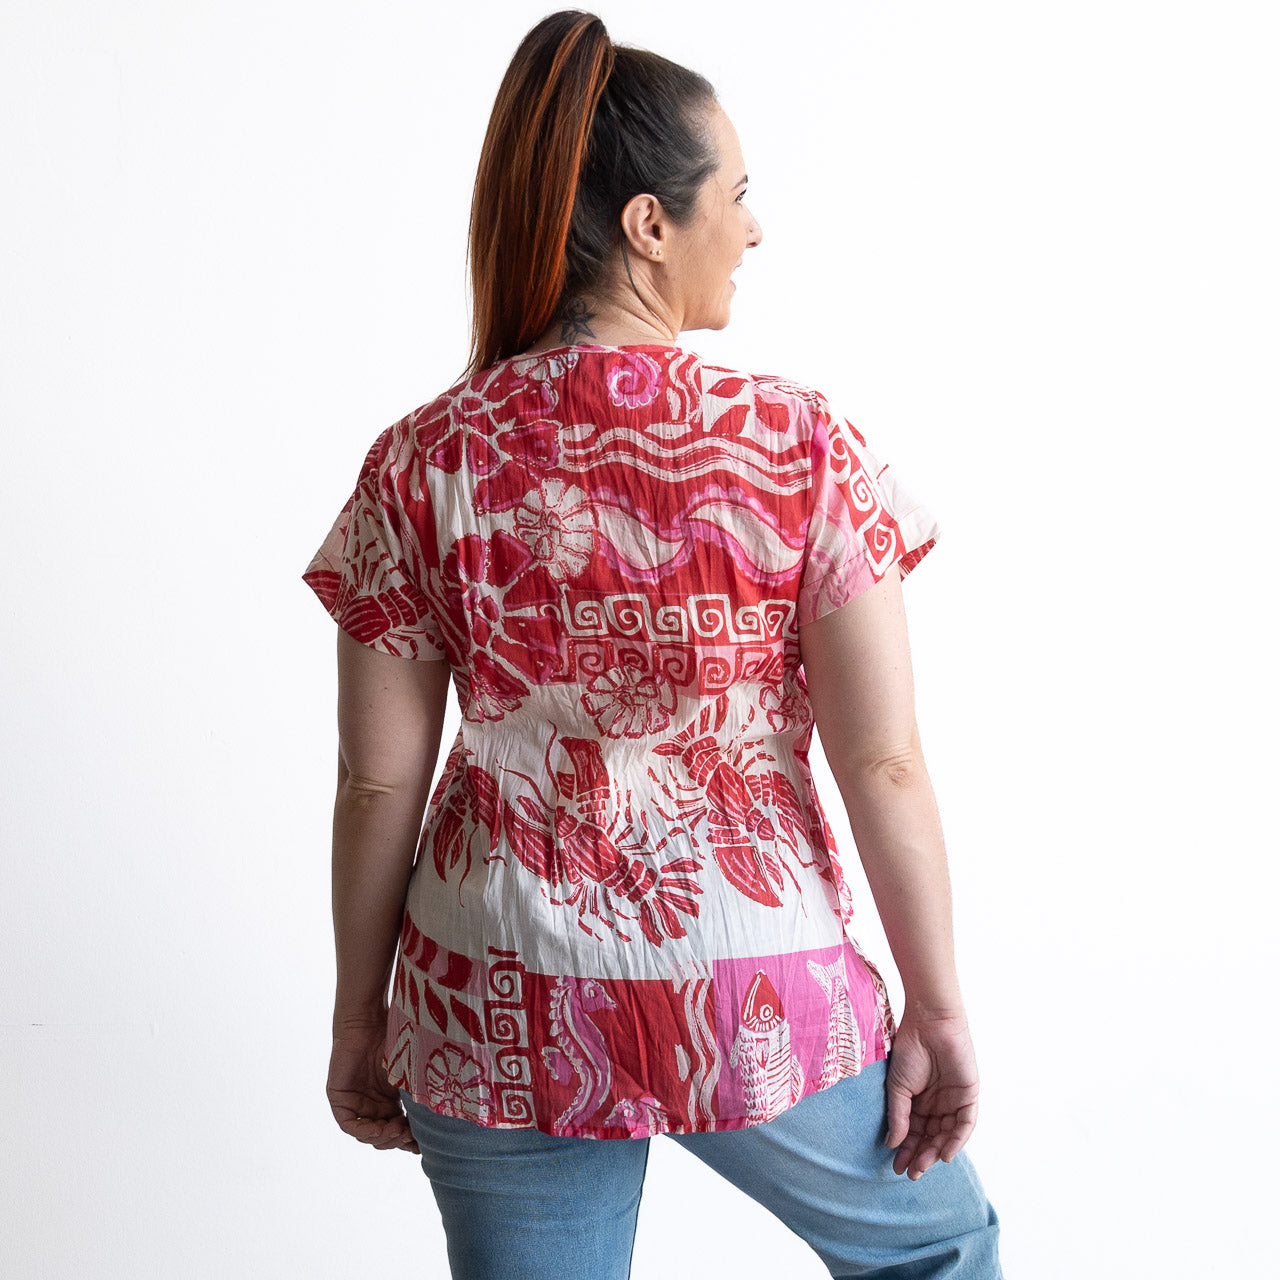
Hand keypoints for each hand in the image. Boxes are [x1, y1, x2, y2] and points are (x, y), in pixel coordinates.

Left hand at [326, 1015, 419, 1153]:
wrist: (371, 1020)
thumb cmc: (396, 1039)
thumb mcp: (411, 1074)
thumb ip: (419, 1097)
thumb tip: (440, 1125)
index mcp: (389, 1101)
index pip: (398, 1130)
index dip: (408, 1141)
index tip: (421, 1146)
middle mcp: (372, 1105)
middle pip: (383, 1137)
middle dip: (396, 1141)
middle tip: (409, 1136)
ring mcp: (355, 1103)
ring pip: (367, 1134)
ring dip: (382, 1138)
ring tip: (397, 1130)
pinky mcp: (339, 1098)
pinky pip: (348, 1124)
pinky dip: (363, 1130)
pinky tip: (378, 1129)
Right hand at [883, 1008, 978, 1179]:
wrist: (929, 1024)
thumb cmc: (910, 1049)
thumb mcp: (897, 1086)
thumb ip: (898, 1115)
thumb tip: (893, 1144)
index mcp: (918, 1101)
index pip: (913, 1132)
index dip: (906, 1149)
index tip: (896, 1165)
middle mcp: (937, 1104)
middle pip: (930, 1137)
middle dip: (920, 1156)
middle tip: (910, 1173)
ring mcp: (953, 1101)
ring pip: (946, 1134)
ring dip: (935, 1152)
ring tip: (922, 1167)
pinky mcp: (969, 1097)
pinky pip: (965, 1124)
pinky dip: (956, 1140)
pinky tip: (944, 1154)